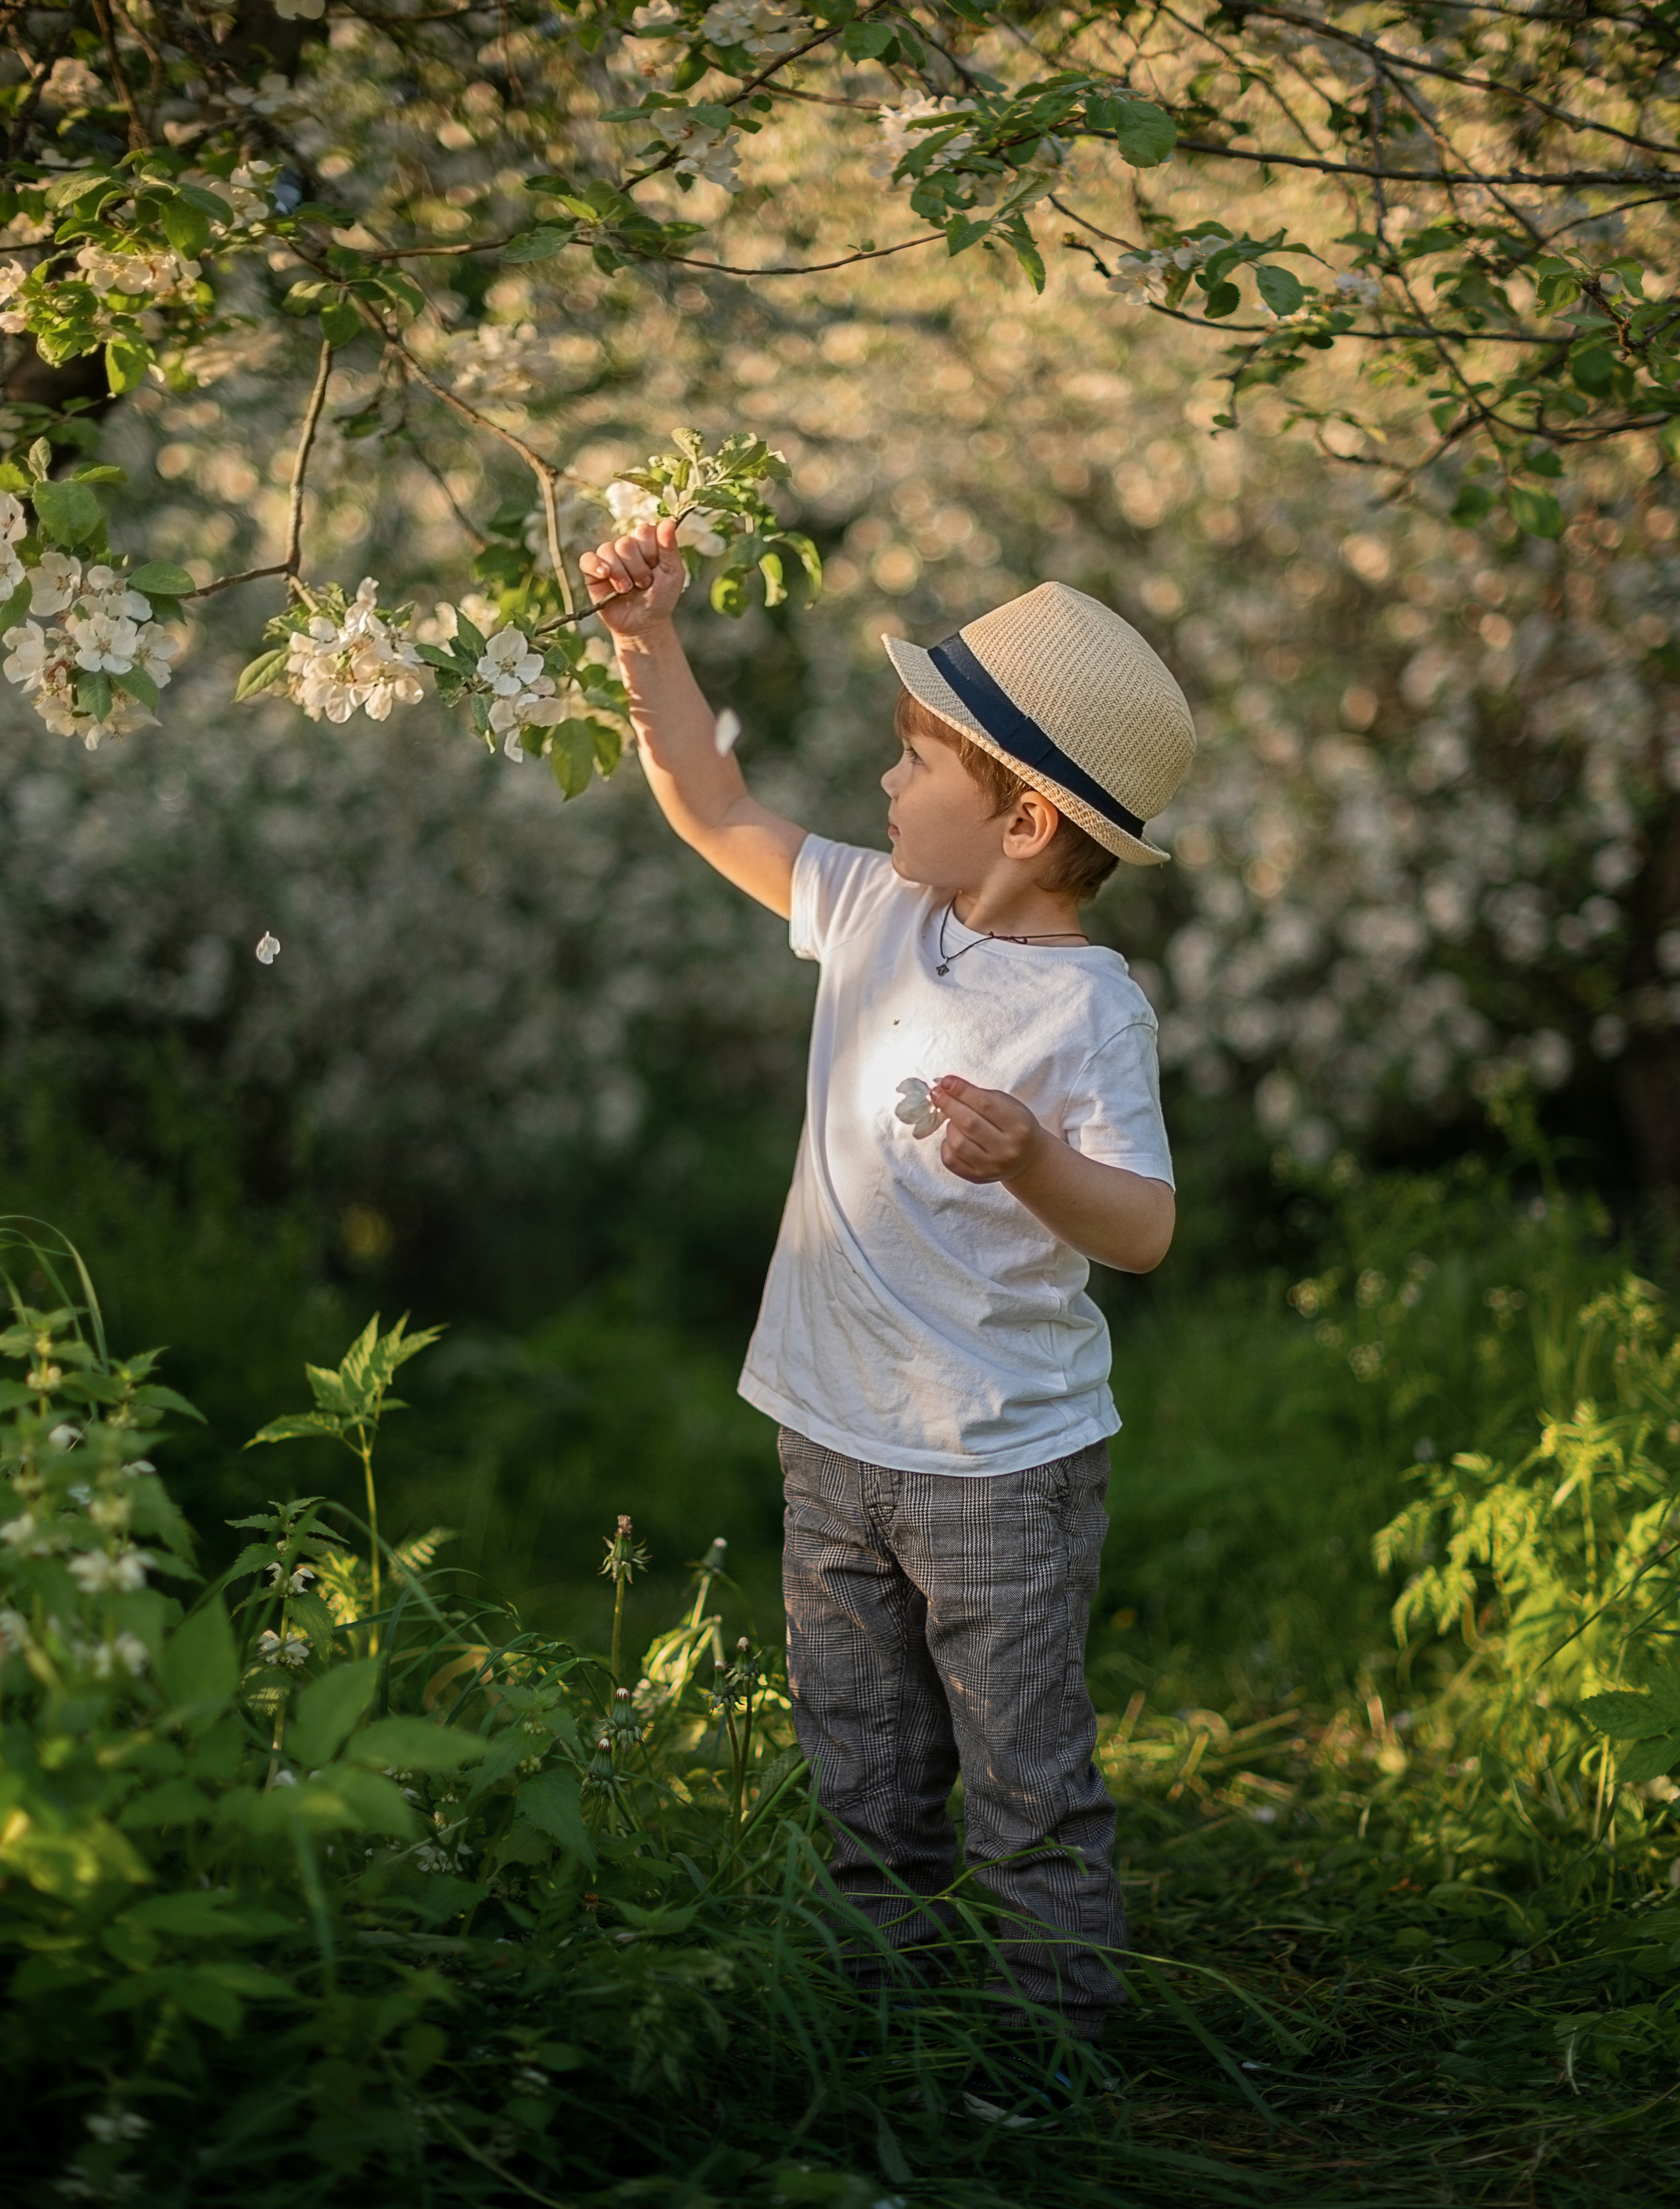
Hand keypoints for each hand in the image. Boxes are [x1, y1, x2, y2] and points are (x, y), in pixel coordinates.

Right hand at [579, 516, 686, 637]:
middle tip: (644, 584)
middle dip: (637, 568)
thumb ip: (670, 548)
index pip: (644, 530)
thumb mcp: (673, 573)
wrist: (644, 624)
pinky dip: (595, 565)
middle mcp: (626, 547)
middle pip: (626, 543)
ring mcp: (608, 558)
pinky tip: (604, 575)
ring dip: (621, 574)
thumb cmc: (660, 598)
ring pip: (608, 550)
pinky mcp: (592, 572)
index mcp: (646, 543)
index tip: (657, 567)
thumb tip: (669, 521)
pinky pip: (587, 559)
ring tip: (627, 590)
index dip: (651, 550)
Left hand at [930, 1074, 1046, 1184]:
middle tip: (937, 1093)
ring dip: (950, 1126)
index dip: (962, 1091)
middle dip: (949, 1105)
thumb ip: (982, 1095)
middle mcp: (1007, 1149)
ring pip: (957, 1143)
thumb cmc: (1014, 1126)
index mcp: (1019, 1125)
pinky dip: (946, 1145)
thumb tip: (948, 1086)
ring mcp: (992, 1166)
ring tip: (954, 1120)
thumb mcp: (1009, 1106)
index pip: (986, 1104)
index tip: (946, 1082)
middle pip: (969, 1123)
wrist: (1027, 1159)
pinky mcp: (978, 1177)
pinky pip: (951, 1160)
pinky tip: (953, 1139)